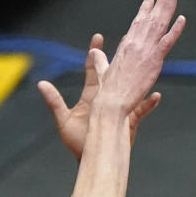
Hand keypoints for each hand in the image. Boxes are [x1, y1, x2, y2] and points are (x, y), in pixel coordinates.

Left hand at [38, 34, 161, 160]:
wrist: (90, 159)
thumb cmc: (76, 142)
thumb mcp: (64, 120)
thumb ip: (54, 101)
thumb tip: (41, 83)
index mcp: (92, 96)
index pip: (95, 70)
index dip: (96, 54)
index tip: (98, 37)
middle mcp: (107, 100)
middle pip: (115, 73)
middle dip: (120, 56)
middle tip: (127, 38)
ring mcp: (119, 109)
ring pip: (131, 88)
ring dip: (137, 76)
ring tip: (146, 63)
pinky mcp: (128, 121)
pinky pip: (141, 110)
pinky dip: (147, 103)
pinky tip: (155, 95)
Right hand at [91, 0, 184, 115]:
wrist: (112, 102)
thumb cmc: (106, 91)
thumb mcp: (102, 72)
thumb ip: (99, 60)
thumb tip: (94, 52)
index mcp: (124, 46)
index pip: (136, 24)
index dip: (144, 11)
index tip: (149, 0)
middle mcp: (135, 45)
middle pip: (149, 20)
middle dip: (159, 4)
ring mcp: (145, 52)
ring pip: (159, 25)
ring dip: (167, 9)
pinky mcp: (153, 61)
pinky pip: (167, 42)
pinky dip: (175, 30)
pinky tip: (181, 19)